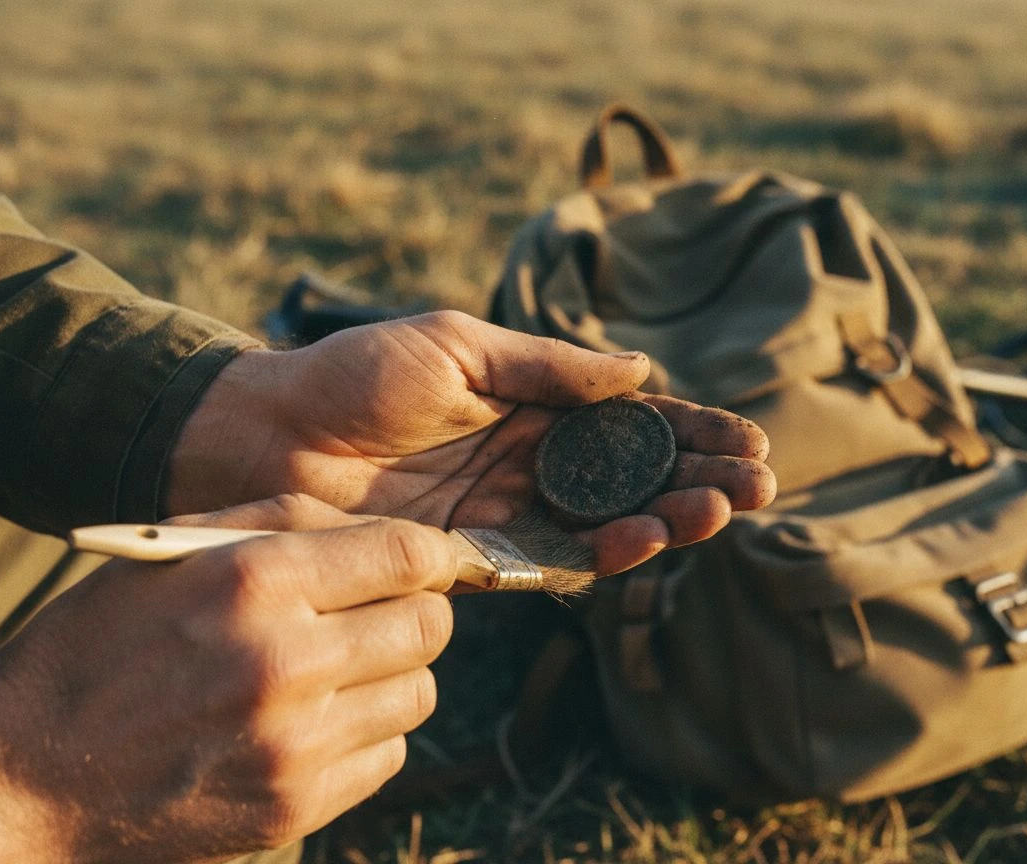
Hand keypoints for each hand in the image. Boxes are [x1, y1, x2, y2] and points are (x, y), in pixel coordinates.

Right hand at [0, 502, 456, 863]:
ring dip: (392, 674)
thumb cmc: (103, 645)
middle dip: (414, 611)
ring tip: (338, 670)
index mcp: (255, 581)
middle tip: (376, 614)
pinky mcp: (296, 804)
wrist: (29, 773)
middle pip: (430, 624)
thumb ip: (287, 523)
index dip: (428, 554)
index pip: (408, 555)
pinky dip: (367, 733)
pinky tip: (316, 722)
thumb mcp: (175, 552)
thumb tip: (388, 535)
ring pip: (420, 691)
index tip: (421, 562)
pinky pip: (389, 753)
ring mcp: (294, 743)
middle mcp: (285, 661)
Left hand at [166, 311, 775, 574]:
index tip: (749, 441)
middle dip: (698, 479)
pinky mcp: (476, 558)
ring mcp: (506, 512)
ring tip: (716, 510)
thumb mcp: (457, 350)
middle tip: (757, 484)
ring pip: (607, 522)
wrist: (269, 437)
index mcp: (529, 403)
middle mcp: (528, 460)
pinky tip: (646, 539)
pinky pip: (554, 560)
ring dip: (666, 519)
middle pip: (633, 476)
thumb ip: (550, 369)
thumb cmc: (354, 376)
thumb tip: (640, 372)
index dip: (691, 431)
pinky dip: (603, 553)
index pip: (628, 421)